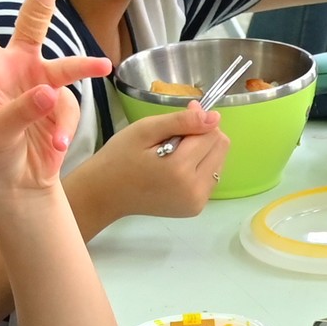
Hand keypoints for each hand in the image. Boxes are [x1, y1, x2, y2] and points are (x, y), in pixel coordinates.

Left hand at [0, 0, 115, 192]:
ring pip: (68, 65)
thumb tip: (50, 90)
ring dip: (84, 67)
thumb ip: (23, 109)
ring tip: (102, 68)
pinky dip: (65, 128)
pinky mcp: (61, 105)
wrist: (17, 185)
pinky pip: (71, 106)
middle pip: (35, 19)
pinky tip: (56, 148)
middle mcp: (17, 68)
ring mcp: (42, 84)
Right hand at [66, 110, 225, 222]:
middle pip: (221, 147)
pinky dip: (199, 168)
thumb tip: (214, 117)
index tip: (176, 124)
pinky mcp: (196, 208)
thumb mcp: (146, 129)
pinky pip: (211, 177)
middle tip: (173, 140)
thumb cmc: (120, 157)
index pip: (212, 133)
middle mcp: (194, 189)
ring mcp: (197, 202)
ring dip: (203, 152)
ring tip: (173, 156)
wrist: (106, 193)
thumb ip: (182, 121)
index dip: (197, 121)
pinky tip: (177, 169)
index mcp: (180, 169)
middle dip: (202, 137)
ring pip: (219, 162)